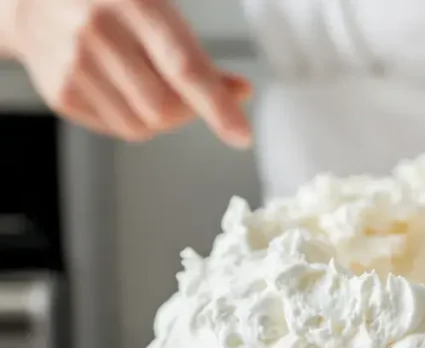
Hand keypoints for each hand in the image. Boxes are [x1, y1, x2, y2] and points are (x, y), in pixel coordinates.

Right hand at [7, 0, 252, 146]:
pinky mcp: (60, 93)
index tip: (242, 135)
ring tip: (148, 81)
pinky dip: (132, 116)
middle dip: (188, 110)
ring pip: (142, 127)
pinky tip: (121, 85)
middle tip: (188, 91)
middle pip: (165, 110)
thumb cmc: (112, 1)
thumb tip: (239, 92)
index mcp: (135, 3)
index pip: (185, 68)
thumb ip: (198, 50)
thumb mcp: (159, 6)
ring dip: (160, 117)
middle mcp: (99, 33)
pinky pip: (117, 128)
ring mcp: (73, 66)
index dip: (217, 106)